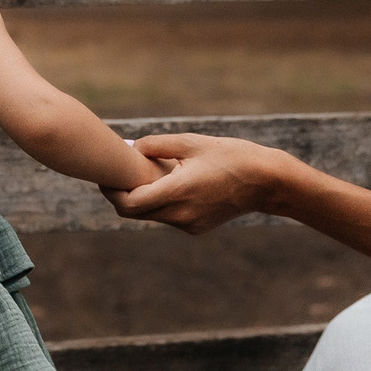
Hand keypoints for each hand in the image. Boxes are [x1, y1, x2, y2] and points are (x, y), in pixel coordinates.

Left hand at [106, 133, 295, 232]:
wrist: (266, 182)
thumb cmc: (231, 156)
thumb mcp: (192, 142)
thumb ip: (157, 145)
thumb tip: (132, 147)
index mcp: (177, 192)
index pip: (128, 204)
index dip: (110, 193)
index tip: (104, 177)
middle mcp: (180, 214)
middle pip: (134, 213)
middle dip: (120, 196)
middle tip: (115, 176)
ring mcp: (188, 224)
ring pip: (150, 216)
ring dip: (141, 199)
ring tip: (144, 176)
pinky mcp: (196, 228)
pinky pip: (168, 217)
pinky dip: (160, 203)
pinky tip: (168, 184)